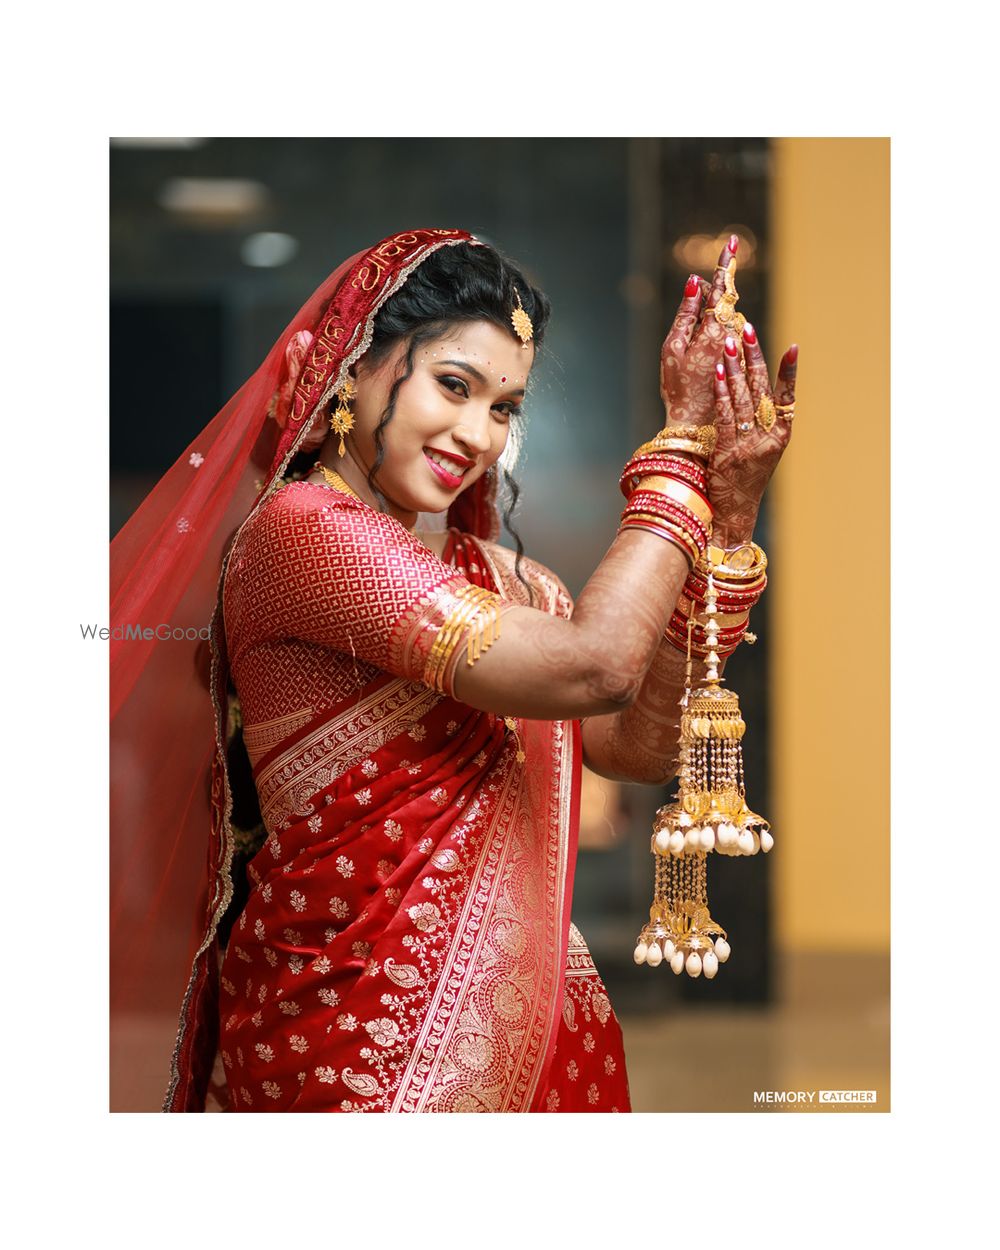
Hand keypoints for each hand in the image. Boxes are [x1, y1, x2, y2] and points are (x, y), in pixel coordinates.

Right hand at [659, 235, 740, 427]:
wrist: (696, 423)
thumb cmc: (678, 388)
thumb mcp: (672, 348)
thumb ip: (685, 314)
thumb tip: (696, 283)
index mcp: (713, 329)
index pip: (722, 289)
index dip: (725, 265)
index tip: (732, 241)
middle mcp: (730, 336)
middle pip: (728, 300)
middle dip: (725, 278)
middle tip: (729, 249)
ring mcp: (737, 348)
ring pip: (730, 318)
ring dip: (722, 307)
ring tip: (715, 299)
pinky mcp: (739, 360)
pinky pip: (732, 337)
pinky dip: (724, 329)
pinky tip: (715, 333)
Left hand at [708, 326, 797, 545]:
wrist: (734, 513)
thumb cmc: (745, 480)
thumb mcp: (761, 453)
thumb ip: (761, 426)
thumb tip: (753, 390)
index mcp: (780, 436)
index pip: (788, 397)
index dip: (789, 372)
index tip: (793, 347)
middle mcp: (768, 438)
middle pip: (761, 390)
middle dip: (754, 357)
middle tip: (747, 329)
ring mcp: (748, 444)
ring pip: (742, 397)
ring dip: (734, 367)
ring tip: (728, 342)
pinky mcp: (727, 451)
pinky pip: (725, 415)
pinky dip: (721, 392)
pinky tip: (717, 373)